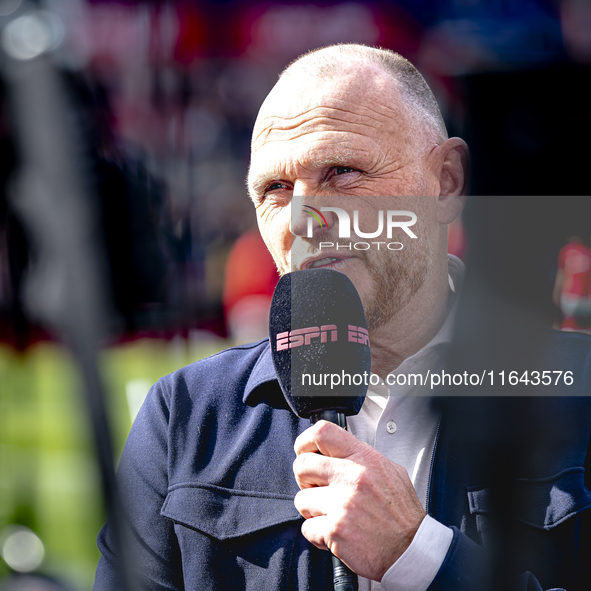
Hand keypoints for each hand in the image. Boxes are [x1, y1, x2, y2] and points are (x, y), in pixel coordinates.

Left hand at [293, 420, 425, 580]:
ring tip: (330, 514)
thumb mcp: (390, 471)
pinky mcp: (335, 530)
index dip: (305, 441)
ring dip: (311, 510)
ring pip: (301, 499)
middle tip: (315, 488)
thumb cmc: (401, 513)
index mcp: (365, 459)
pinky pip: (307, 528)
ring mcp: (342, 504)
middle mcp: (352, 477)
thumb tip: (337, 448)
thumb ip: (362, 457)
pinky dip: (317, 534)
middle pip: (302, 465)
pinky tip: (335, 533)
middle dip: (304, 478)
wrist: (412, 551)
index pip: (323, 432)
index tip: (303, 451)